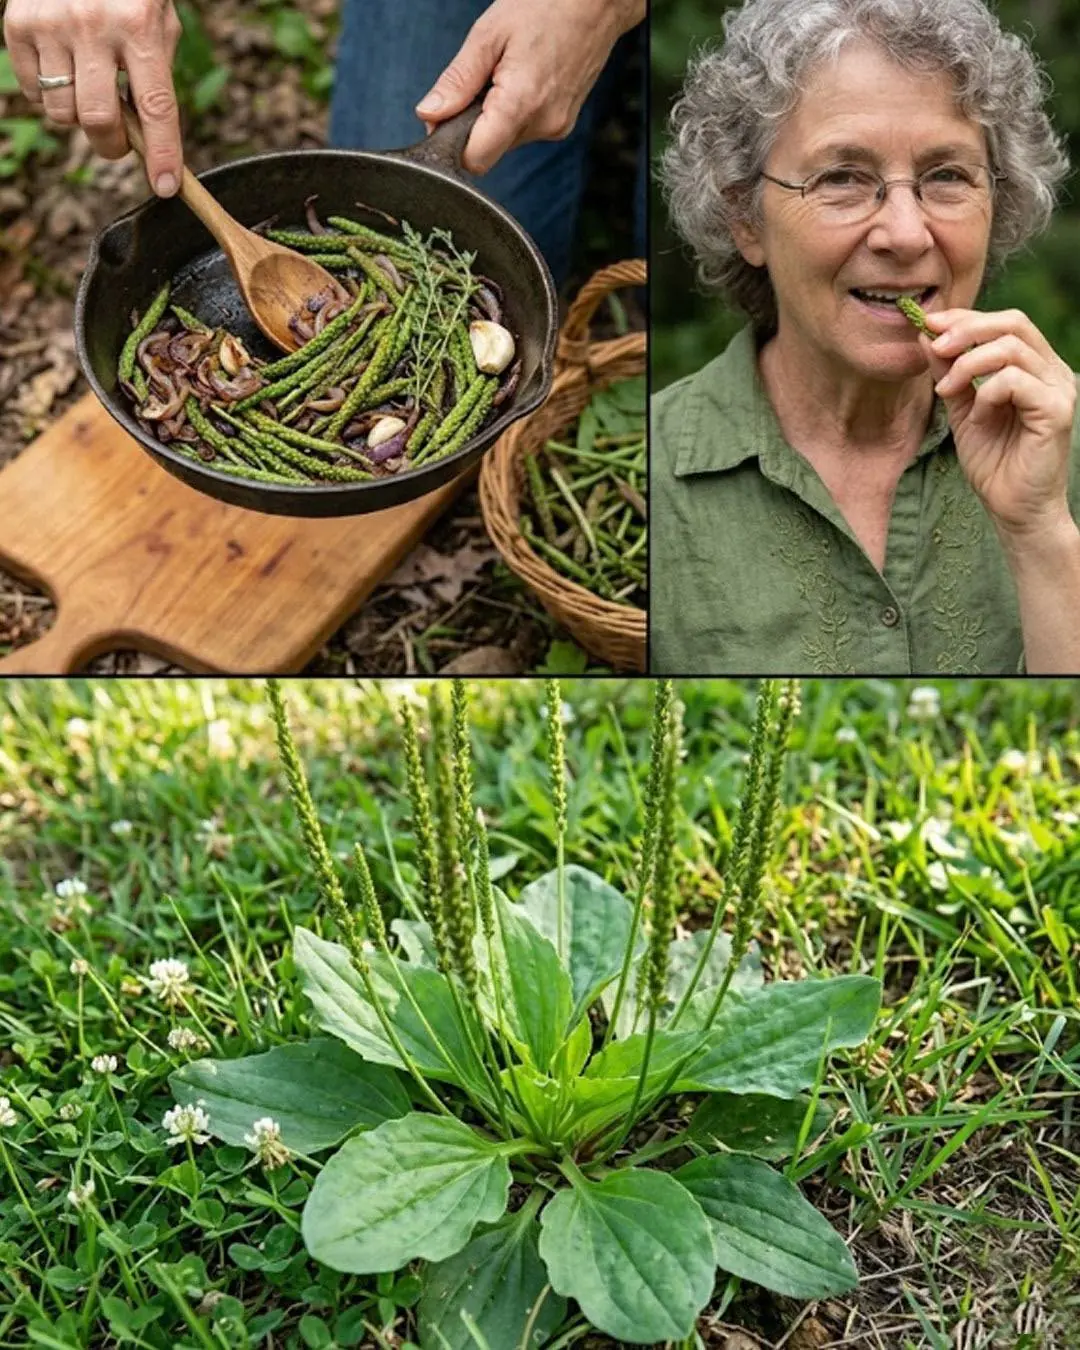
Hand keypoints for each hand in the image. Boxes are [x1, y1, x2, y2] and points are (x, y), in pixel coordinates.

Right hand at [3, 0, 183, 196]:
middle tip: (119, 141)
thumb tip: (149, 139)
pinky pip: (33, 92)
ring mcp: (50, 23)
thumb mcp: (158, 21)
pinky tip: (63, 66)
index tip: (165, 186)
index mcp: (139, 25)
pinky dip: (49, 93)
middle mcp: (92, 25)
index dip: (162, 154)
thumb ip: (156, 75)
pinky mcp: (18, 24)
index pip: (156, 107)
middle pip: (98, 120)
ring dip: (78, 116)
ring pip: (62, 113)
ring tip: (89, 87)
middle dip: (112, 145)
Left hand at [415, 0, 643, 174]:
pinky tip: (524, 79)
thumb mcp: (488, 35)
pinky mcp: (563, 124)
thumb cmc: (546, 5)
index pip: (475, 159)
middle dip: (473, 125)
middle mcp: (542, 124)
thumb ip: (457, 81)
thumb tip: (429, 115)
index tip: (446, 116)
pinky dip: (515, 112)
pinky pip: (525, 130)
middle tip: (480, 80)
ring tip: (507, 73)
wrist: (596, 1)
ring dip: (495, 117)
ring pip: (506, 141)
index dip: (452, 142)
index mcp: (520, 104)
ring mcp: (556, 127)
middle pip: (489, 151)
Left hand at [919, 308, 1076, 540]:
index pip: (1005, 322)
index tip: (928, 323)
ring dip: (968, 365)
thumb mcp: (961, 410)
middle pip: (1013, 323)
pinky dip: (987, 394)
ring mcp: (1059, 389)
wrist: (1014, 509)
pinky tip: (977, 419)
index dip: (966, 317)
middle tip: (934, 348)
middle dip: (966, 330)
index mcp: (1034, 366)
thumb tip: (927, 335)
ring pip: (1012, 349)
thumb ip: (949, 373)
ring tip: (947, 392)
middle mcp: (1052, 371)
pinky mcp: (1057, 410)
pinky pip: (1016, 381)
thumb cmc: (994, 464)